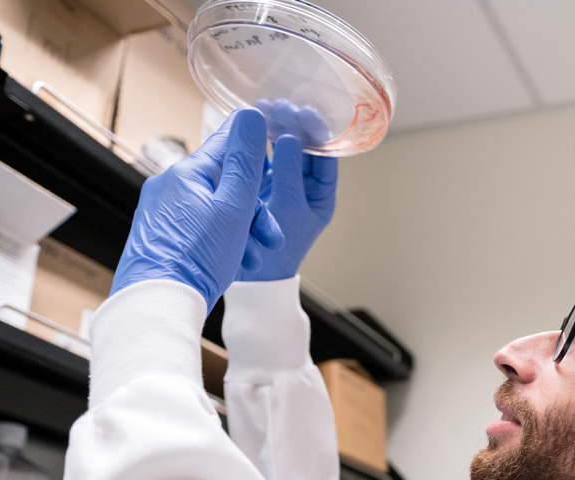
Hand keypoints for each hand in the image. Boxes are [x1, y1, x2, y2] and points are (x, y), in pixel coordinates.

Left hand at [111, 108, 283, 309]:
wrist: (159, 303)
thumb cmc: (194, 259)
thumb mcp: (234, 207)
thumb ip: (246, 161)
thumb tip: (253, 115)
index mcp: (186, 173)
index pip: (227, 141)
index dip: (257, 148)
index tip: (276, 148)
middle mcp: (169, 187)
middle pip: (226, 184)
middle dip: (256, 210)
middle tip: (271, 236)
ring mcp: (163, 212)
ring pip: (216, 210)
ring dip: (243, 231)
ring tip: (254, 256)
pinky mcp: (162, 235)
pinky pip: (201, 228)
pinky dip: (222, 242)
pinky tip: (234, 262)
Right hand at [238, 99, 337, 281]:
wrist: (253, 279)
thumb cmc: (277, 251)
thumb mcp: (287, 208)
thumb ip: (289, 172)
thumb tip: (289, 139)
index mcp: (321, 195)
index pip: (325, 155)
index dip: (317, 131)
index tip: (304, 110)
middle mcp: (305, 188)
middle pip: (304, 147)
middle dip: (293, 124)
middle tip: (279, 104)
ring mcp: (283, 185)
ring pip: (281, 149)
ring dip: (274, 128)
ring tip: (262, 108)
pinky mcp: (261, 186)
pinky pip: (262, 159)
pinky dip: (256, 143)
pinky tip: (249, 126)